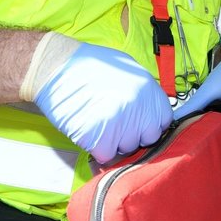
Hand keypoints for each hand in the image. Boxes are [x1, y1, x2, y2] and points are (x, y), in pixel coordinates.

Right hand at [33, 43, 172, 163]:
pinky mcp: (99, 138)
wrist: (56, 66)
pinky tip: (90, 132)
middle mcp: (139, 108)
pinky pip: (106, 155)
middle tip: (116, 126)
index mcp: (149, 89)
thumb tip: (150, 112)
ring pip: (126, 148)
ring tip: (99, 124)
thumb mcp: (128, 70)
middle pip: (148, 138)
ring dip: (114, 142)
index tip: (139, 124)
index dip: (150, 124)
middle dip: (134, 135)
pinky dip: (98, 149)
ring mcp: (120, 124)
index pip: (164, 120)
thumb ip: (144, 92)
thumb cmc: (90, 65)